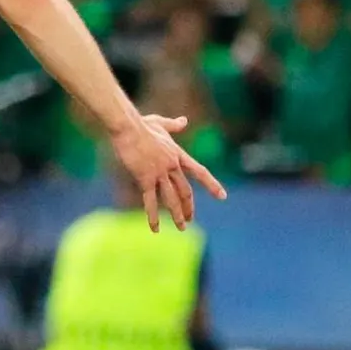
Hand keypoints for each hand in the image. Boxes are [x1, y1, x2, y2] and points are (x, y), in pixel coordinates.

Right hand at [109, 114, 226, 231]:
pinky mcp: (145, 179)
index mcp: (177, 154)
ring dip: (177, 215)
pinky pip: (150, 201)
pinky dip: (153, 216)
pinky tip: (156, 229)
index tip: (222, 196)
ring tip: (182, 228)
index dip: (211, 184)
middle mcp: (172, 166)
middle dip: (188, 207)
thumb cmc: (140, 124)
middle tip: (190, 219)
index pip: (199, 172)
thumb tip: (184, 121)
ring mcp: (159, 173)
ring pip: (171, 199)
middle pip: (185, 190)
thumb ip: (173, 125)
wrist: (128, 127)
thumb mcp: (160, 123)